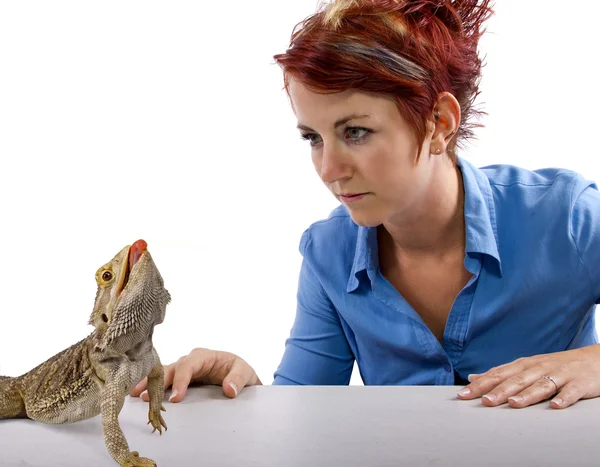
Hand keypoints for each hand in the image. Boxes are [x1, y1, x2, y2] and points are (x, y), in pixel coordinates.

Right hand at [130, 348, 261, 401]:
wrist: (239, 377)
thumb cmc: (240, 372)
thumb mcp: (246, 373)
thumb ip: (238, 379)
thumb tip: (229, 389)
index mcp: (205, 356)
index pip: (189, 365)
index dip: (180, 380)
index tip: (175, 397)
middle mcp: (191, 360)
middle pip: (171, 368)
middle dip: (157, 380)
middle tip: (145, 396)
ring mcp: (183, 369)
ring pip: (163, 373)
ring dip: (149, 383)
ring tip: (134, 394)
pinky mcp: (179, 379)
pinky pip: (163, 381)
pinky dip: (151, 387)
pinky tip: (138, 395)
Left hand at [456, 345, 599, 408]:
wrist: (593, 359)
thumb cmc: (554, 366)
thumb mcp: (525, 366)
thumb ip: (501, 373)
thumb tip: (474, 378)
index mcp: (523, 365)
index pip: (498, 374)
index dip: (480, 384)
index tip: (464, 395)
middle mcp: (538, 368)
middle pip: (516, 380)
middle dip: (499, 391)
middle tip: (485, 401)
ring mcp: (559, 374)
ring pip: (541, 385)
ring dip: (527, 395)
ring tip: (514, 404)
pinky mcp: (579, 383)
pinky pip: (571, 391)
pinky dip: (564, 398)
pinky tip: (556, 405)